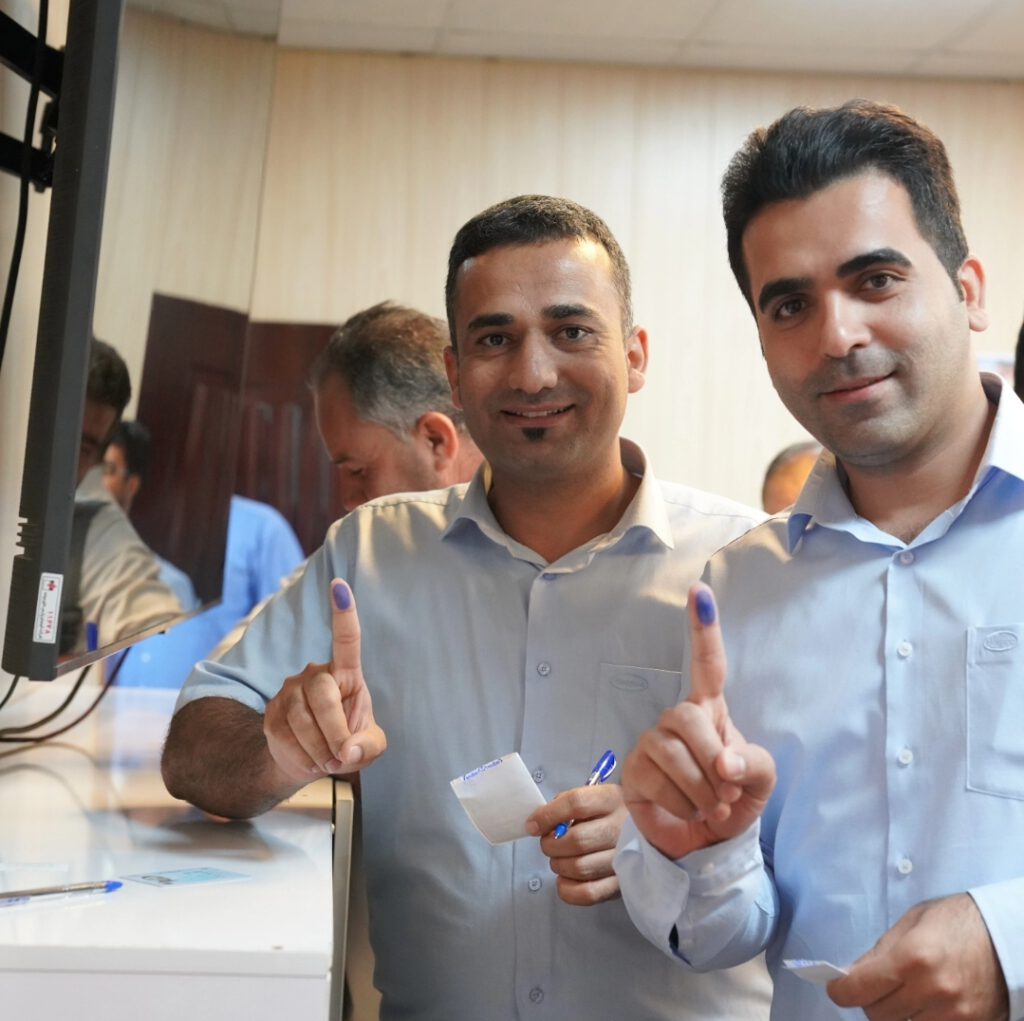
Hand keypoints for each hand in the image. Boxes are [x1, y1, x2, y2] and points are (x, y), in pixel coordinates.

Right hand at [263, 578, 386, 782]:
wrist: (311, 761)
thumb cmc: (348, 743)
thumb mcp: (370, 746)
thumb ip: (369, 746)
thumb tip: (349, 749)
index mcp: (347, 674)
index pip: (347, 640)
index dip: (344, 613)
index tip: (340, 586)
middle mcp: (316, 674)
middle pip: (322, 693)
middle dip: (334, 730)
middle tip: (342, 755)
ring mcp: (290, 690)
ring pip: (302, 719)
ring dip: (320, 748)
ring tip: (328, 758)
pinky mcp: (271, 712)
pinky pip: (285, 735)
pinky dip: (303, 757)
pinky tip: (310, 760)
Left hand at [527, 783, 627, 904]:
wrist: (646, 828)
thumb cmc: (606, 811)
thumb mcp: (592, 795)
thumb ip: (566, 803)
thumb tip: (538, 822)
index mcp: (612, 799)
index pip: (576, 803)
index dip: (548, 815)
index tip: (533, 825)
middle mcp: (622, 828)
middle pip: (576, 840)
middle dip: (551, 844)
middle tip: (548, 842)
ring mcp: (625, 858)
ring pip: (579, 868)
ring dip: (558, 865)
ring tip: (559, 858)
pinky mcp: (622, 884)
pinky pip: (588, 894)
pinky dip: (567, 889)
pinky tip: (565, 878)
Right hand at [621, 582, 775, 859]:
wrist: (705, 842)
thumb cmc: (733, 800)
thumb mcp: (760, 781)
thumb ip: (752, 765)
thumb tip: (723, 765)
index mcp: (711, 710)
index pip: (707, 664)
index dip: (703, 628)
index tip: (700, 590)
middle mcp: (677, 719)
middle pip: (687, 717)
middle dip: (712, 758)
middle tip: (728, 792)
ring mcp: (651, 743)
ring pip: (673, 753)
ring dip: (702, 790)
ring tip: (712, 807)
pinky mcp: (634, 770)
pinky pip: (658, 781)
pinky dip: (685, 806)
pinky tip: (689, 812)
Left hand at [827, 893, 1008, 1020]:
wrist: (1006, 936)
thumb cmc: (956, 922)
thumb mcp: (911, 923)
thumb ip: (881, 951)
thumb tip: (851, 974)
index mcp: (912, 957)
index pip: (859, 988)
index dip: (840, 990)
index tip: (836, 987)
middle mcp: (931, 990)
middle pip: (877, 1015)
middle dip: (869, 1001)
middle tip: (874, 987)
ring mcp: (953, 1014)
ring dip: (894, 1014)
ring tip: (901, 995)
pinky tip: (921, 1005)